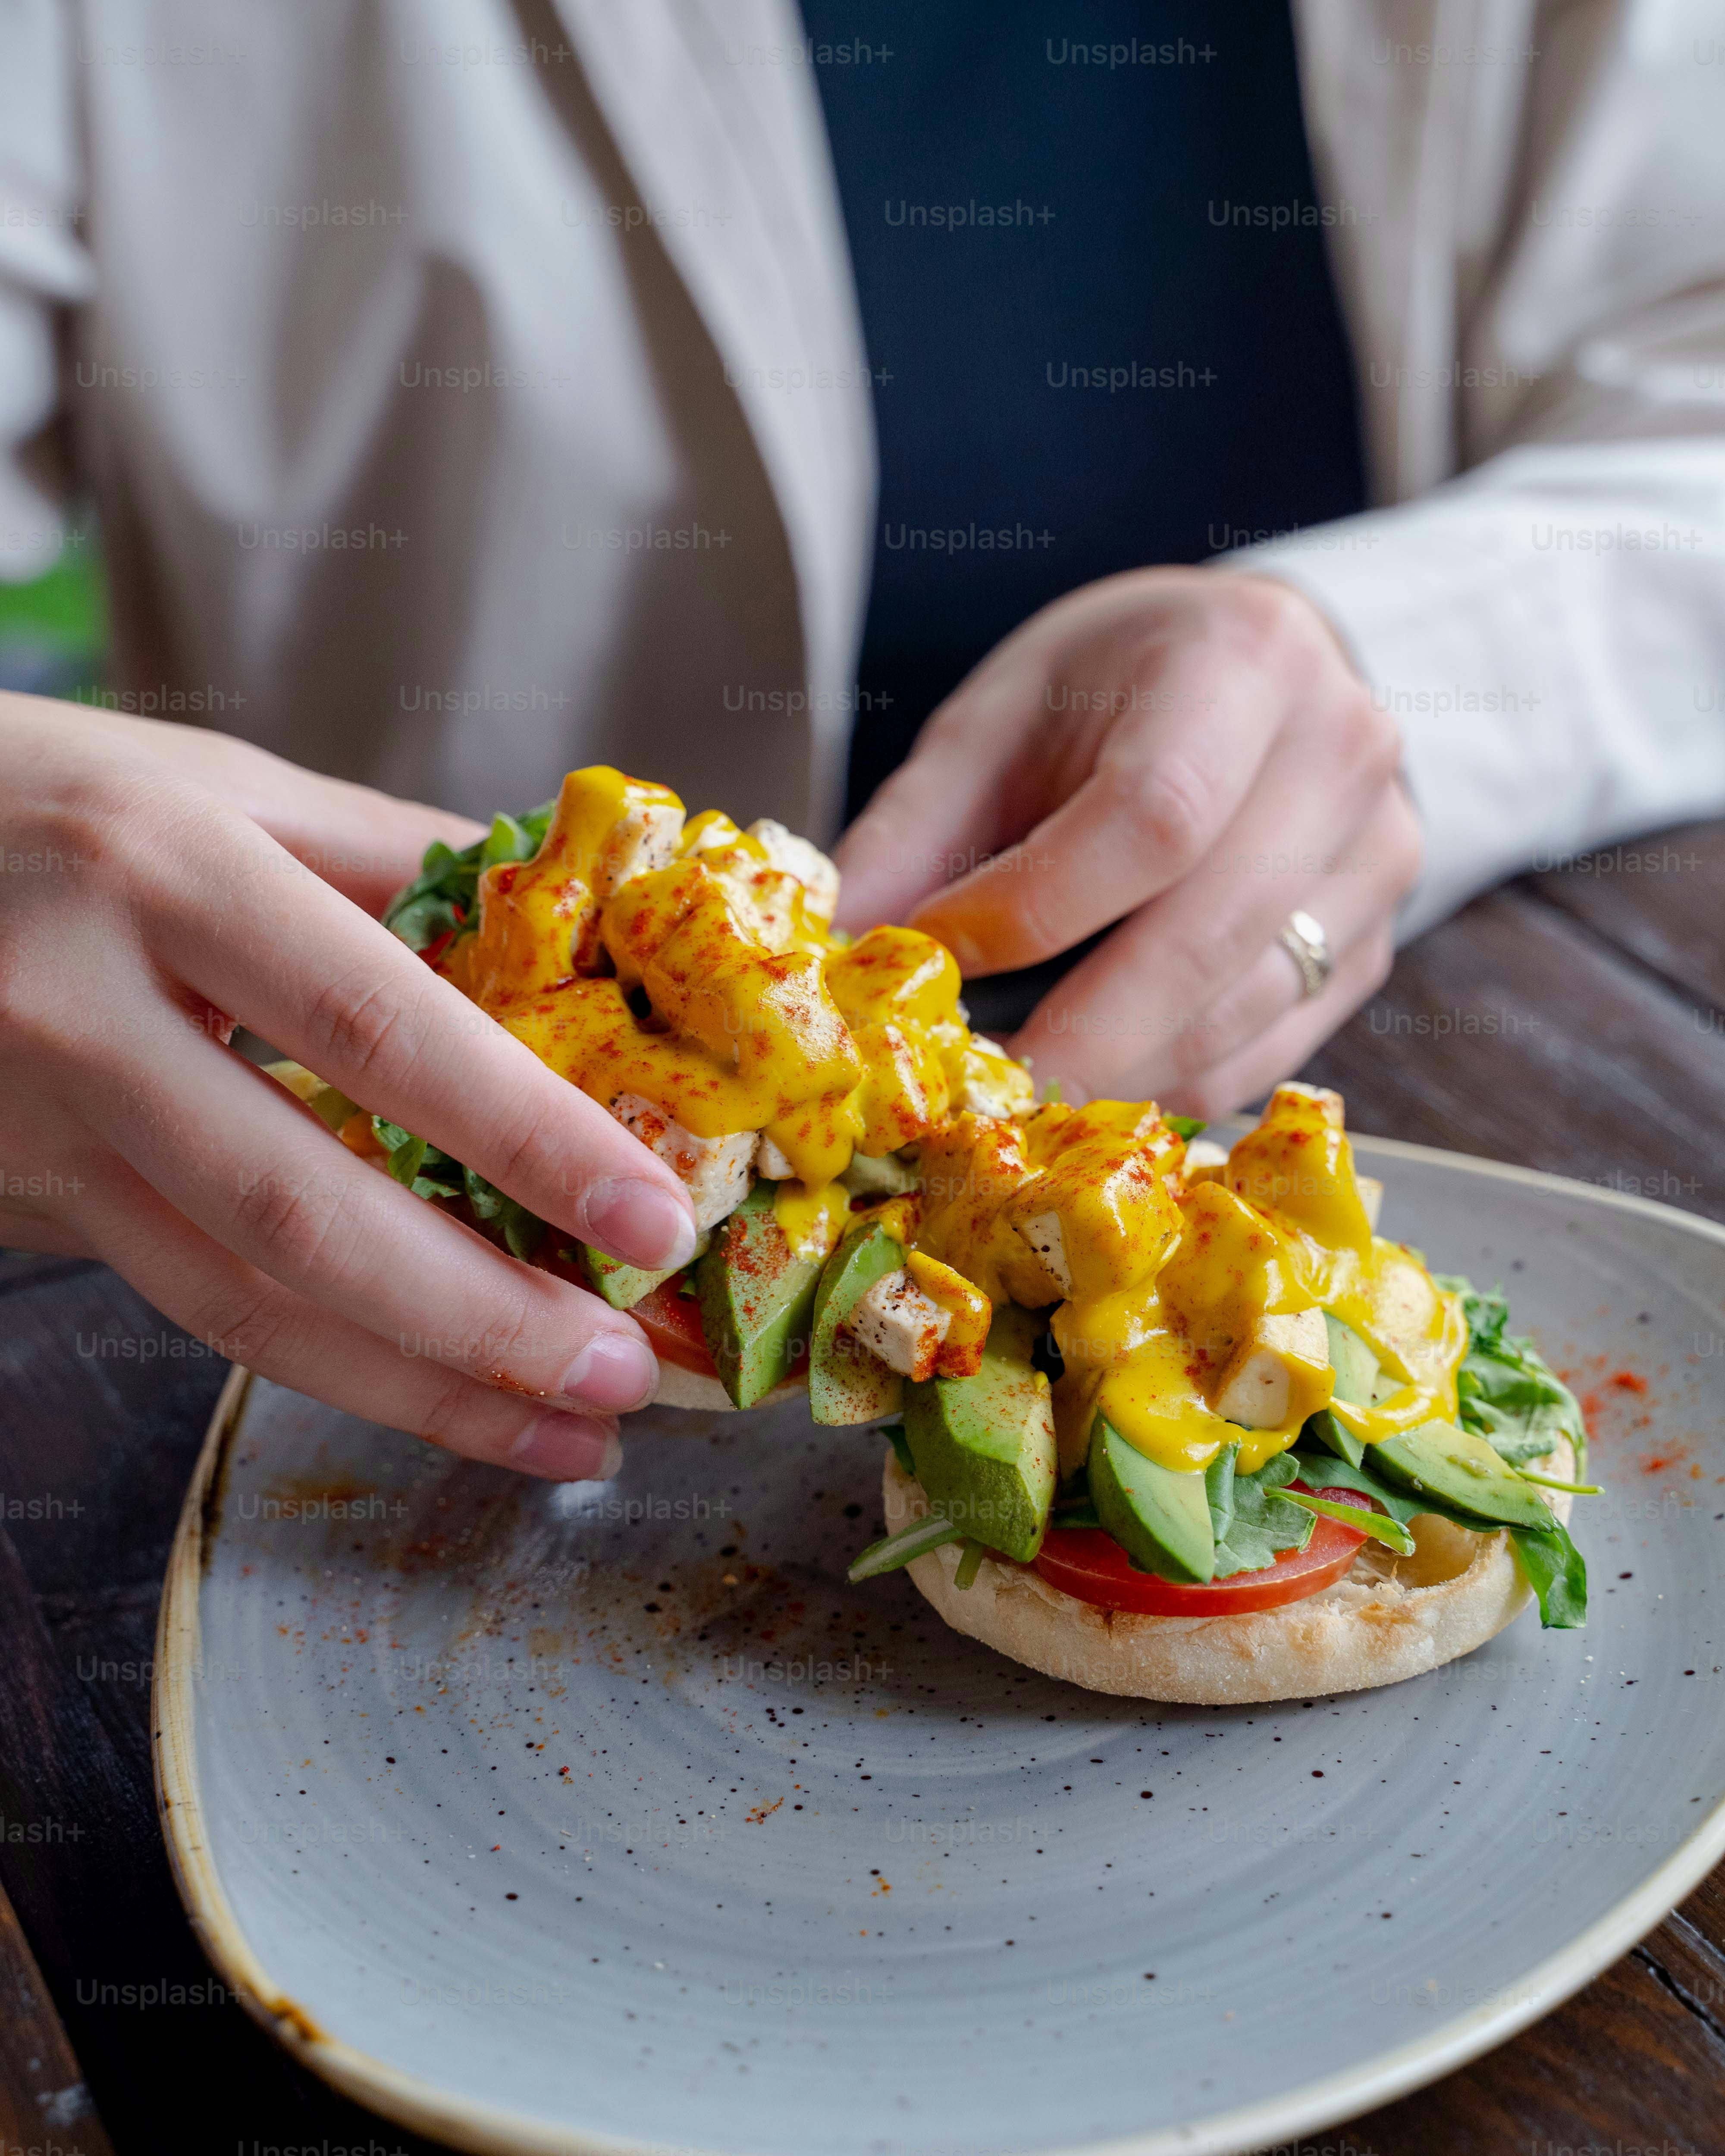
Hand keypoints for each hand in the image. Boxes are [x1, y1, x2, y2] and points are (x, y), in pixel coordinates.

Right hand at [0, 696, 699, 1477]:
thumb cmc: (48, 803)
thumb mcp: (219, 790)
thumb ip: (393, 859)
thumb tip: (577, 925)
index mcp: (163, 874)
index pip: (376, 1028)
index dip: (524, 1135)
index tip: (654, 1216)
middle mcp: (81, 1014)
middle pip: (304, 1212)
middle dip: (483, 1320)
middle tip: (623, 1376)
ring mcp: (34, 1129)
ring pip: (241, 1304)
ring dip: (420, 1389)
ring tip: (565, 1436)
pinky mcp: (24, 1207)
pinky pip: (193, 1308)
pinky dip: (333, 1367)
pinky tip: (437, 1395)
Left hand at [834, 570, 1421, 1114]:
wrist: (1258, 674)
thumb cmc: (1113, 691)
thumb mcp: (1000, 717)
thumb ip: (914, 829)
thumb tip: (833, 953)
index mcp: (1244, 660)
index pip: (1151, 817)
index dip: (1033, 909)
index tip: (932, 960)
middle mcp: (1339, 755)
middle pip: (1204, 939)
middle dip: (1071, 1037)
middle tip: (964, 1094)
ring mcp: (1376, 860)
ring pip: (1238, 1017)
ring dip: (1112, 1077)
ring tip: (1007, 1096)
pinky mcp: (1372, 947)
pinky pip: (1265, 1055)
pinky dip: (1164, 1088)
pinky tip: (1088, 1087)